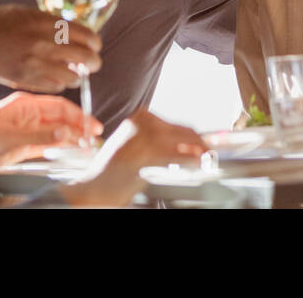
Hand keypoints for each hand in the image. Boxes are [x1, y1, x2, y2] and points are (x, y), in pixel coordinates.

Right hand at [0, 2, 102, 91]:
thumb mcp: (24, 12)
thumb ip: (46, 23)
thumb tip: (69, 34)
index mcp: (44, 20)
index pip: (85, 34)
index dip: (94, 43)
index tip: (94, 46)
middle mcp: (43, 41)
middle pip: (85, 57)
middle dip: (92, 62)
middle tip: (91, 63)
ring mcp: (33, 62)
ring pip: (73, 76)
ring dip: (75, 75)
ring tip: (71, 73)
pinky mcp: (22, 78)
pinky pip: (53, 87)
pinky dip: (58, 84)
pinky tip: (54, 79)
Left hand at [0, 92, 101, 173]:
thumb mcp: (12, 139)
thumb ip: (41, 136)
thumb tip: (68, 133)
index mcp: (25, 104)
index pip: (60, 105)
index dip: (79, 115)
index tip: (94, 126)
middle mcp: (26, 114)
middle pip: (59, 118)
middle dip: (78, 128)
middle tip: (95, 139)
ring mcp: (23, 129)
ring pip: (54, 132)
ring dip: (70, 139)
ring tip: (87, 148)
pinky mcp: (19, 144)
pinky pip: (45, 144)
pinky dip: (58, 148)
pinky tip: (69, 152)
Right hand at [60, 111, 206, 206]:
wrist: (93, 186)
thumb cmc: (113, 171)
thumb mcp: (137, 148)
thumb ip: (160, 143)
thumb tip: (191, 146)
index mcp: (141, 116)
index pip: (179, 125)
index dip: (195, 137)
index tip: (206, 145)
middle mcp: (143, 121)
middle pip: (185, 132)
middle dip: (200, 144)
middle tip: (209, 154)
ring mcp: (144, 136)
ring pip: (184, 141)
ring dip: (198, 152)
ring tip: (204, 160)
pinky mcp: (146, 154)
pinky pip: (177, 156)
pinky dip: (190, 161)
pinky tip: (195, 165)